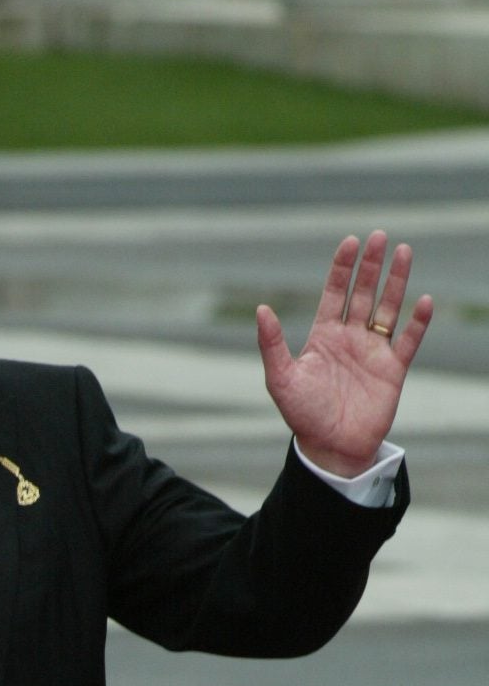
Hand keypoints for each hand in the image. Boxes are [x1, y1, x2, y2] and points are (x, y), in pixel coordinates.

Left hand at [257, 231, 432, 478]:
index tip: (349, 242)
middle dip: (371, 265)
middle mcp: (350, 338)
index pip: (335, 292)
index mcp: (323, 336)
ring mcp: (373, 351)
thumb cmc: (303, 416)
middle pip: (363, 293)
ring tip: (404, 251)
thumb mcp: (281, 379)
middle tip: (379, 236)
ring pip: (388, 308)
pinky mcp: (393, 370)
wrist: (330, 449)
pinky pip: (408, 340)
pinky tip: (423, 301)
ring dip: (396, 281)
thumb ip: (272, 344)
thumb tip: (261, 309)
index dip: (342, 268)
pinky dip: (417, 322)